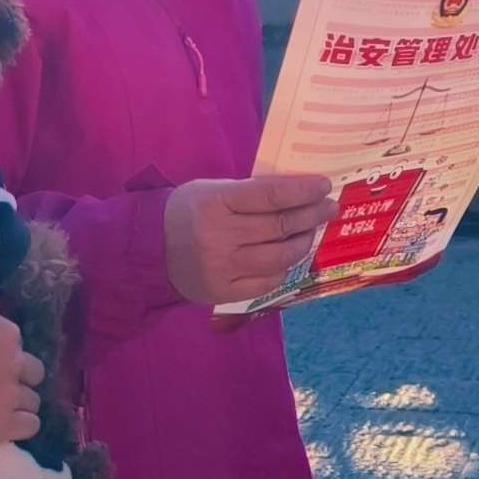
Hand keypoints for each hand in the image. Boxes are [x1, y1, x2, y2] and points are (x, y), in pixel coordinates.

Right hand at [0, 308, 43, 447]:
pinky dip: (21, 425)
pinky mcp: (7, 425)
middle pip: (33, 372)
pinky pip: (31, 425)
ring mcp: (13, 395)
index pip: (16, 344)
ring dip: (18, 404)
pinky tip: (3, 425)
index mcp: (3, 332)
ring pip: (33, 400)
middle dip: (17, 378)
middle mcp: (15, 361)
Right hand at [165, 172, 336, 307]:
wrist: (149, 250)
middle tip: (329, 208)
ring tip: (312, 231)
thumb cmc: (187, 211)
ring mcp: (222, 267)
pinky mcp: (223, 292)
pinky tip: (291, 256)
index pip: (270, 195)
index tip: (324, 186)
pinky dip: (285, 268)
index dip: (302, 191)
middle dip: (312, 215)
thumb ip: (250, 193)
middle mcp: (220, 236)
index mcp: (216, 202)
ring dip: (303, 242)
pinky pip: (268, 281)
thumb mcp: (212, 190)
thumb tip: (297, 193)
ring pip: (279, 257)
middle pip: (280, 227)